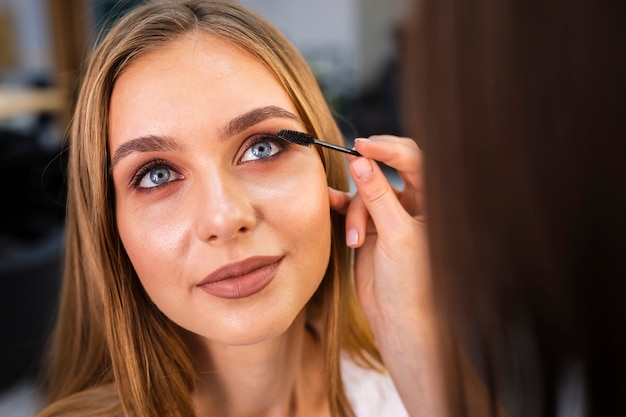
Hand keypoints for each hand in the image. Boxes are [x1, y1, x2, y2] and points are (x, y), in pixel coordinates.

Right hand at [328, 135, 431, 325]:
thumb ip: (377, 195)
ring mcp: (391, 215)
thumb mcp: (396, 234)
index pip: (414, 161)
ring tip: (355, 239)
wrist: (397, 318)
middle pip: (388, 169)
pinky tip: (329, 202)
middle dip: (369, 171)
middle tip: (352, 158)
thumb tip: (359, 161)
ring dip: (355, 210)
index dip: (388, 149)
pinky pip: (352, 207)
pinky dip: (341, 206)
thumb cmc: (412, 280)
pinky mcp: (371, 227)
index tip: (362, 146)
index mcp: (433, 202)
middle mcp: (414, 204)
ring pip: (366, 190)